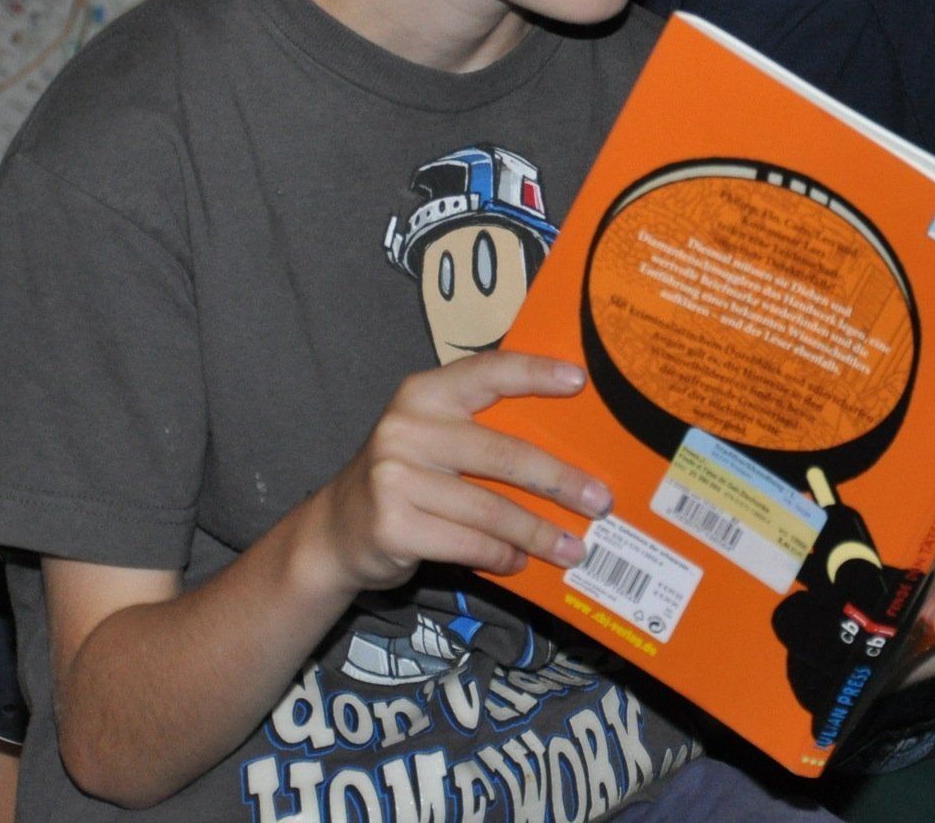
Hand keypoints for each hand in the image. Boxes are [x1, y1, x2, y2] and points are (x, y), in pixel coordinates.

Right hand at [307, 352, 610, 594]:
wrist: (335, 531)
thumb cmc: (404, 477)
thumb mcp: (430, 437)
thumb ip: (480, 430)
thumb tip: (567, 449)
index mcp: (422, 394)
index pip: (486, 372)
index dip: (535, 373)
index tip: (579, 381)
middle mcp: (406, 429)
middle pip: (501, 453)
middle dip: (558, 480)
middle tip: (599, 501)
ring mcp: (395, 479)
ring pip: (491, 509)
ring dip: (539, 533)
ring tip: (573, 548)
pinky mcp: (394, 527)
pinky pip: (469, 544)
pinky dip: (503, 557)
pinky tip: (520, 562)